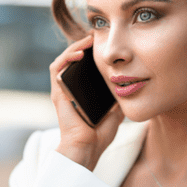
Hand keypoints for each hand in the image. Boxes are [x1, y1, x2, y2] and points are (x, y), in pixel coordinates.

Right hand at [49, 34, 123, 170]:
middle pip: (73, 61)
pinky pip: (56, 69)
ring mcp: (62, 91)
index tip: (104, 44)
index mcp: (82, 93)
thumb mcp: (115, 112)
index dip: (91, 54)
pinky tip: (80, 53)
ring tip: (88, 40)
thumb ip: (118, 99)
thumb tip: (130, 87)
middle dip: (83, 46)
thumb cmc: (99, 135)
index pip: (84, 67)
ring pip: (63, 60)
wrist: (87, 149)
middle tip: (97, 37)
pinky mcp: (57, 93)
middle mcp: (70, 90)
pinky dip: (66, 57)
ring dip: (74, 47)